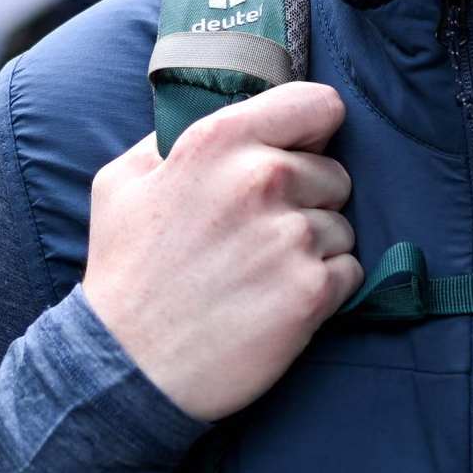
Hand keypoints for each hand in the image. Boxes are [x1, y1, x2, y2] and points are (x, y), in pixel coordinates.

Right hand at [79, 83, 359, 421]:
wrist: (128, 367)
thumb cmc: (125, 273)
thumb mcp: (123, 182)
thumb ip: (171, 139)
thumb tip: (211, 117)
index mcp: (219, 142)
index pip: (316, 104)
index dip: (313, 130)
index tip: (301, 151)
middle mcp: (262, 180)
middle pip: (334, 174)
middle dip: (308, 200)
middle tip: (259, 235)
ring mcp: (291, 237)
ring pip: (342, 226)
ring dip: (314, 248)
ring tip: (261, 274)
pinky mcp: (312, 292)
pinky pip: (349, 272)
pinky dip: (323, 288)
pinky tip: (277, 301)